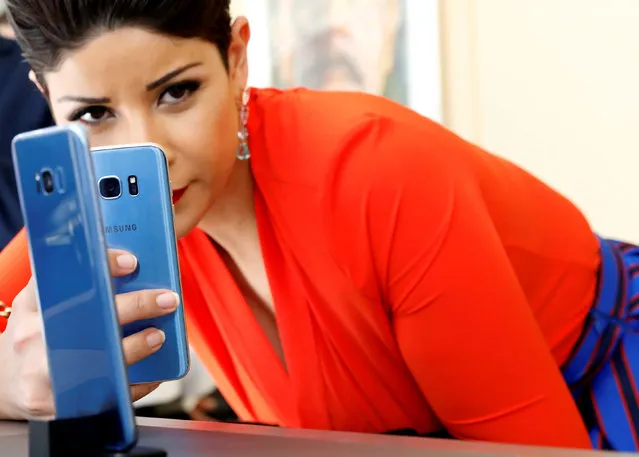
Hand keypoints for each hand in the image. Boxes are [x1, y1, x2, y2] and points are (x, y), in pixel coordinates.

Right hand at [0, 249, 178, 419]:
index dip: (104, 267)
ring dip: (139, 346)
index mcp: (33, 307)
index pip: (67, 278)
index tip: (133, 263)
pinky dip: (138, 383)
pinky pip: (109, 394)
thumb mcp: (40, 303)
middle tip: (166, 300)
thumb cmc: (37, 335)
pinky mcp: (60, 405)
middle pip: (92, 319)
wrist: (9, 382)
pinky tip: (152, 372)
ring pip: (103, 360)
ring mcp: (45, 375)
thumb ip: (71, 284)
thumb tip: (126, 262)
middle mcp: (35, 339)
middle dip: (137, 306)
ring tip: (158, 336)